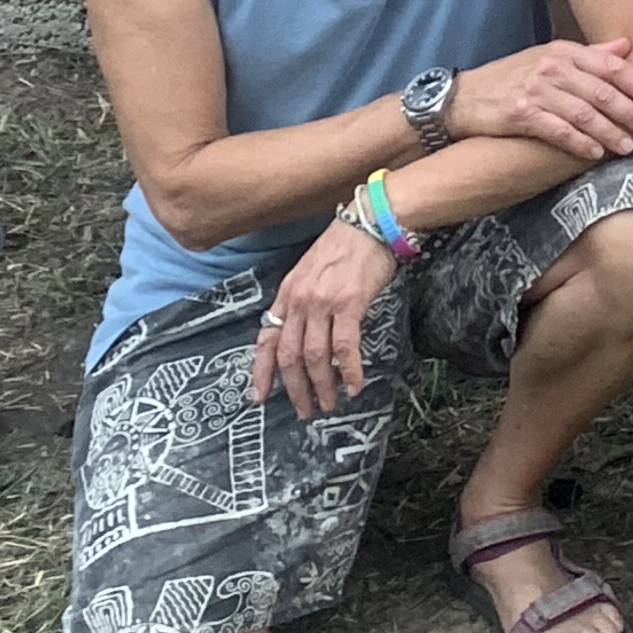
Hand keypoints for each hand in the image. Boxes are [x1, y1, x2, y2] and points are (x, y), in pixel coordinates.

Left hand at [250, 217, 394, 418]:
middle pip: (290, 356)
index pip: (267, 339)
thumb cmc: (346, 245)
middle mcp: (300, 301)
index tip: (260, 397)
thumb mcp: (310, 271)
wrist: (372, 222)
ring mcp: (323, 303)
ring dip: (323, 386)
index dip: (262, 372)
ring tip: (331, 403)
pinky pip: (345, 346)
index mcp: (287, 293)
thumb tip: (305, 333)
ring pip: (315, 357)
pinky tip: (355, 385)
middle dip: (296, 389)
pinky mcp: (350, 304)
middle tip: (305, 410)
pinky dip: (349, 370)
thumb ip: (303, 300)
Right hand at [448, 36, 632, 157]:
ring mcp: (537, 90)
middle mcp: (553, 68)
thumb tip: (626, 46)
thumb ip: (590, 54)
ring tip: (627, 147)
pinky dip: (579, 142)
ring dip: (609, 132)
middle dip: (630, 112)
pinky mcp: (521, 114)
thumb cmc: (513, 77)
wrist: (465, 96)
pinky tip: (594, 153)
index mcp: (564, 51)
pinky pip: (558, 130)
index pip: (611, 66)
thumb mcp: (550, 56)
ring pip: (584, 113)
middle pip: (603, 91)